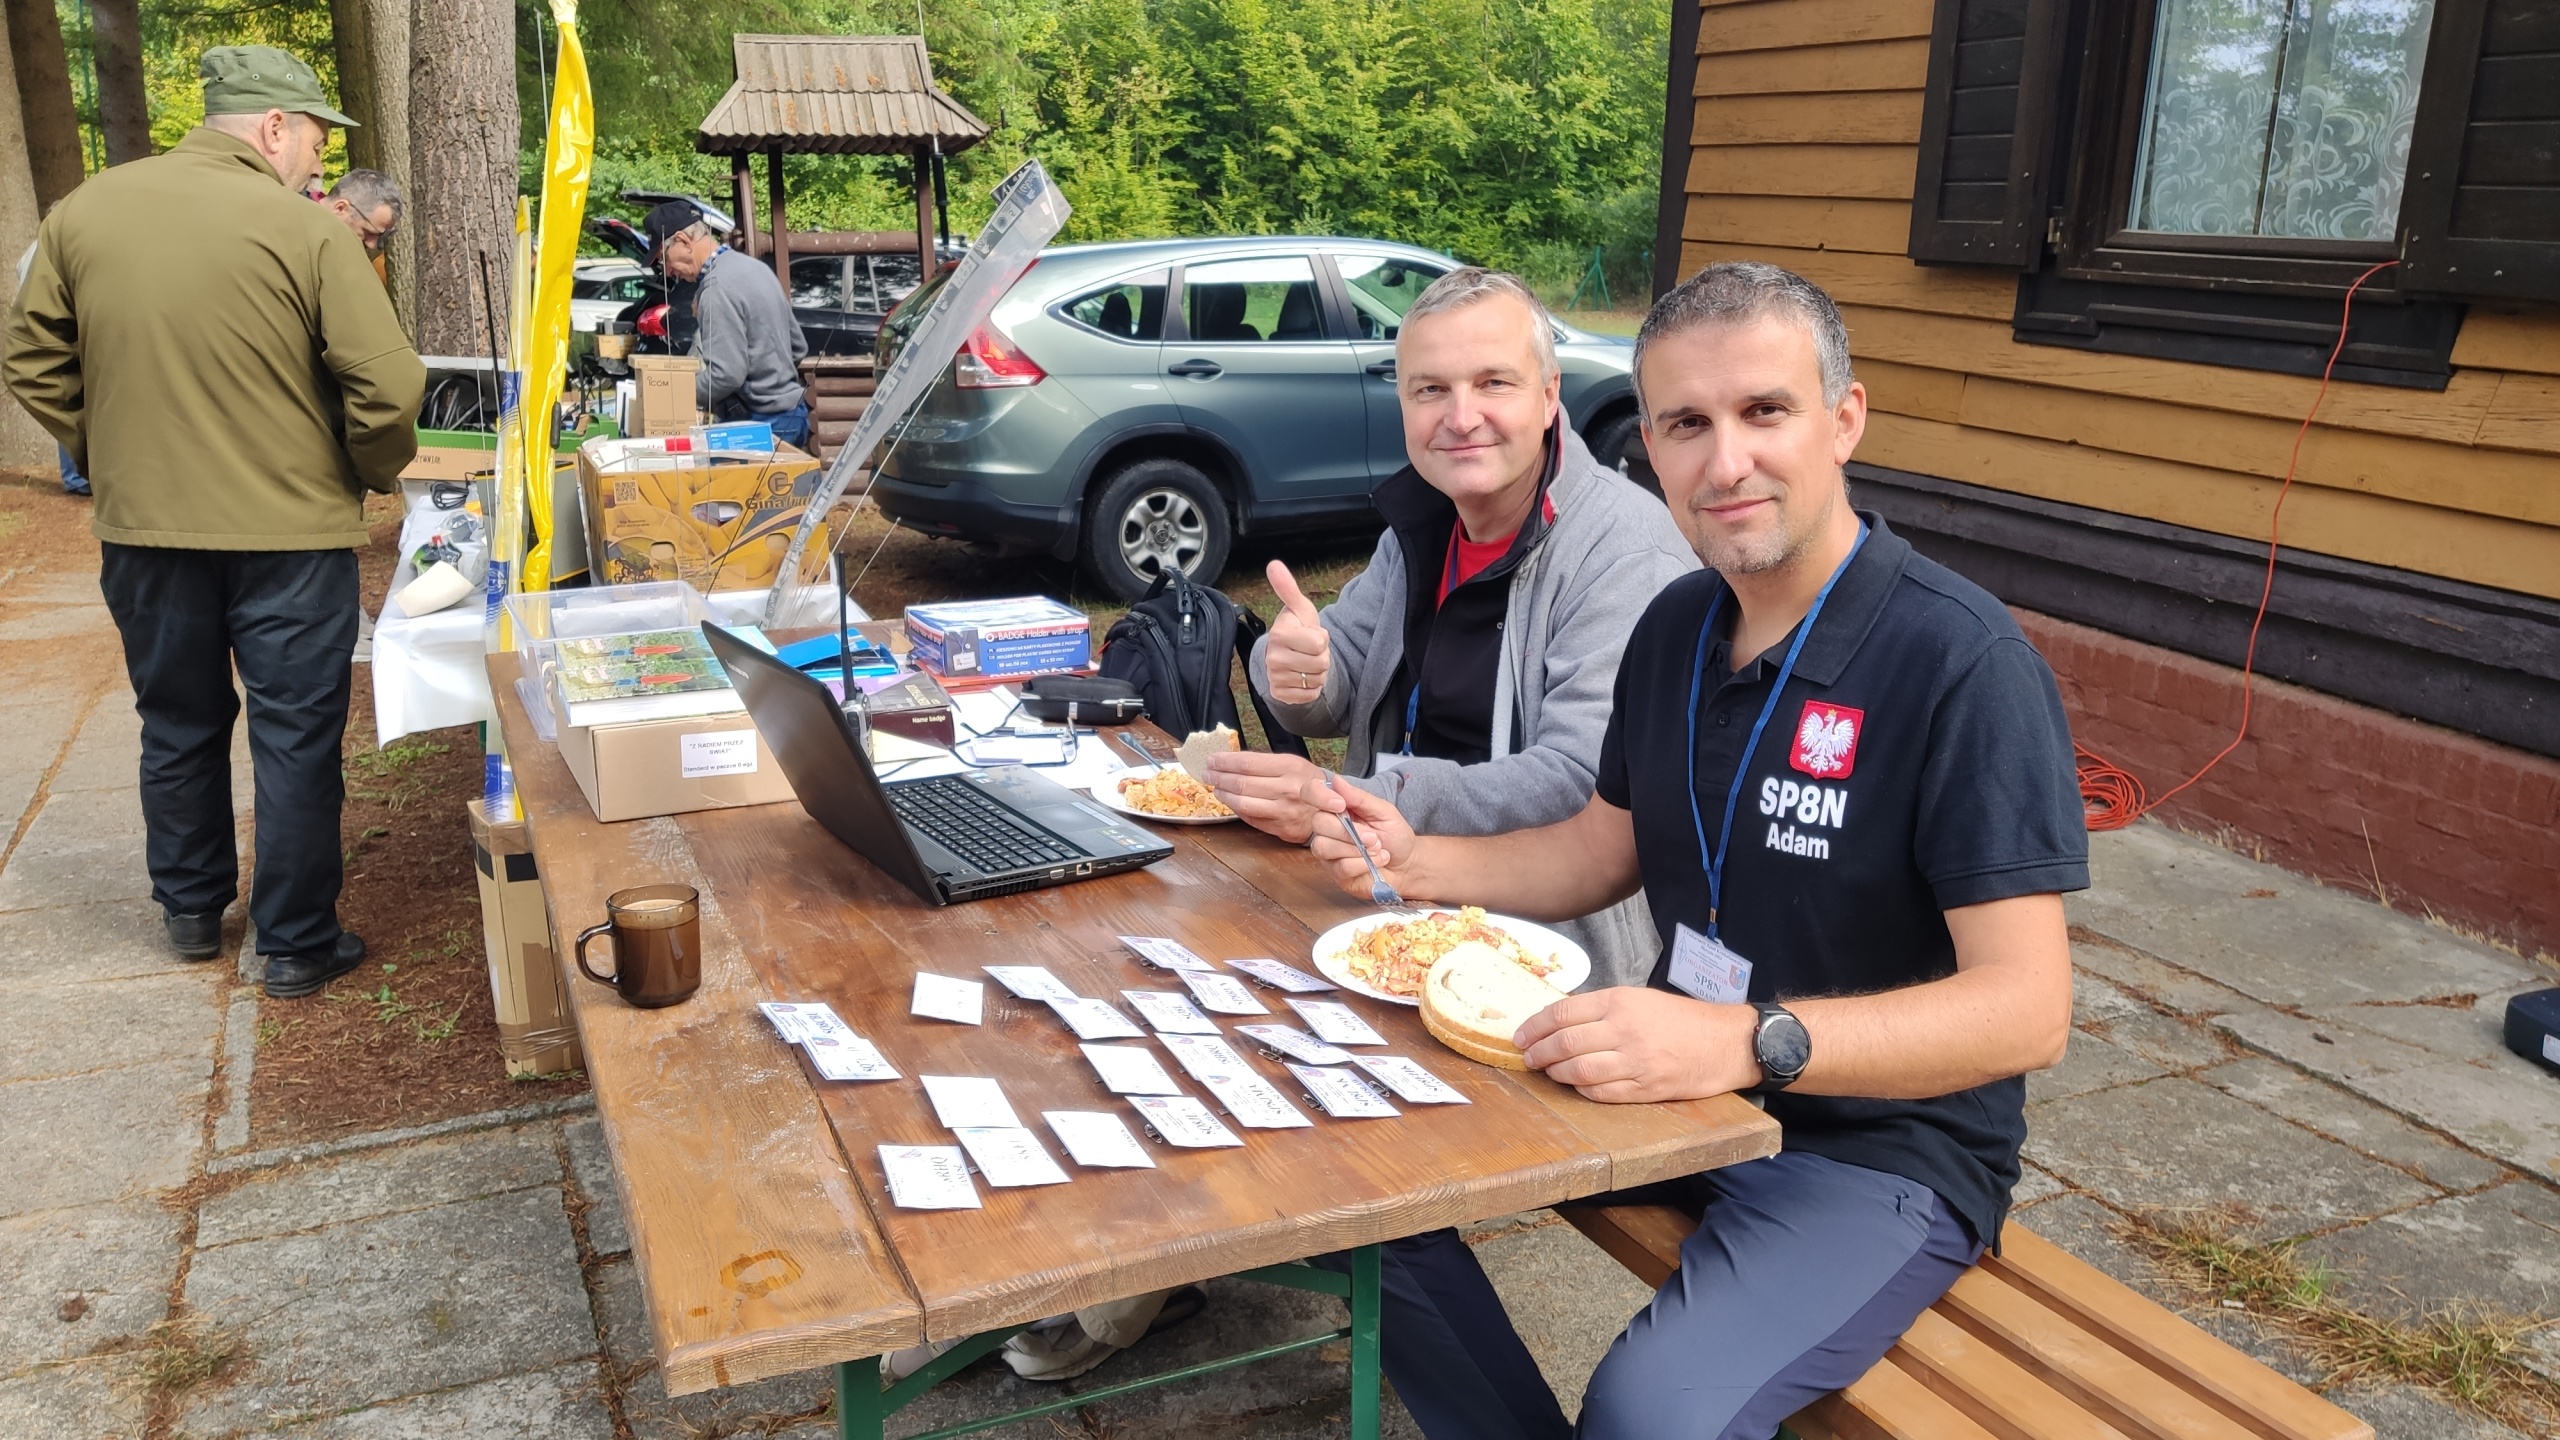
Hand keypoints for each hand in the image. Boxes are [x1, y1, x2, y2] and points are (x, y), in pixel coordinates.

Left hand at [1202, 751, 1337, 843]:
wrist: (1332, 811)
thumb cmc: (1308, 783)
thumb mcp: (1293, 764)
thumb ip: (1265, 763)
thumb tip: (1231, 760)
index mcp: (1290, 767)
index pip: (1248, 763)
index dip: (1225, 762)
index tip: (1212, 760)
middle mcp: (1287, 789)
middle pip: (1241, 782)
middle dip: (1219, 777)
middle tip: (1207, 773)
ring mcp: (1283, 811)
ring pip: (1242, 802)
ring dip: (1223, 794)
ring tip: (1215, 788)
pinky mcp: (1280, 828)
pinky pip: (1250, 817)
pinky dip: (1235, 808)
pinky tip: (1229, 801)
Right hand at [1263, 560, 1329, 704]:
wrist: (1285, 655)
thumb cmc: (1296, 629)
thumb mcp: (1298, 608)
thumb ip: (1288, 588)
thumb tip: (1273, 564)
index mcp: (1279, 635)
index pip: (1319, 643)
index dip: (1321, 638)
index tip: (1310, 634)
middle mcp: (1273, 658)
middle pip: (1321, 663)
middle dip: (1321, 656)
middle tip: (1309, 650)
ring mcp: (1275, 678)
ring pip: (1317, 680)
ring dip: (1317, 672)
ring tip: (1306, 662)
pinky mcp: (1280, 694)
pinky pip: (1311, 694)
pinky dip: (1312, 687)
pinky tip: (1302, 676)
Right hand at [1304, 779, 1419, 899]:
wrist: (1407, 864)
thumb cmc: (1395, 836)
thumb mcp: (1384, 811)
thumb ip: (1359, 798)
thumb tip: (1336, 781)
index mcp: (1337, 808)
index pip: (1311, 793)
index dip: (1318, 796)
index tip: (1340, 804)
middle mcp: (1327, 828)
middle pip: (1318, 822)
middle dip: (1349, 831)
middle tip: (1373, 837)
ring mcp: (1329, 852)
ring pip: (1324, 846)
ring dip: (1356, 849)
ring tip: (1377, 849)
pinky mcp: (1335, 873)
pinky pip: (1340, 867)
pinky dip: (1363, 864)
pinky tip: (1376, 862)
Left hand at [1513, 988, 1760, 1102]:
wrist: (1724, 1042)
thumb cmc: (1682, 1019)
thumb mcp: (1640, 999)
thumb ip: (1601, 1009)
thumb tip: (1560, 1021)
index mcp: (1620, 1002)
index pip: (1562, 1013)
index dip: (1535, 1027)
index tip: (1522, 1036)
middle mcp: (1625, 1030)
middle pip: (1565, 1043)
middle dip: (1539, 1053)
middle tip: (1528, 1058)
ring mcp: (1635, 1061)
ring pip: (1578, 1071)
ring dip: (1556, 1073)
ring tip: (1548, 1072)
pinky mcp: (1646, 1088)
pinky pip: (1601, 1093)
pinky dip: (1582, 1090)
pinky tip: (1575, 1085)